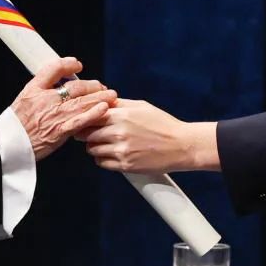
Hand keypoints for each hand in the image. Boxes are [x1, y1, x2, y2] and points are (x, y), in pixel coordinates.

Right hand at [12, 57, 117, 159]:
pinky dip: (94, 113)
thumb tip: (57, 84)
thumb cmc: (15, 126)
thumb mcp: (23, 101)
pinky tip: (105, 109)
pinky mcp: (59, 131)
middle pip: (74, 86)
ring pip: (81, 101)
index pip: (53, 69)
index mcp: (33, 90)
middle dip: (92, 85)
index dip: (68, 64)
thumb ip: (39, 91)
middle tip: (101, 86)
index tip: (78, 64)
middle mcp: (45, 99)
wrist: (7, 146)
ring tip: (111, 95)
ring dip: (99, 97)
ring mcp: (53, 115)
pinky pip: (80, 120)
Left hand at [84, 99, 217, 173]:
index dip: (85, 117)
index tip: (84, 119)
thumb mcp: (141, 106)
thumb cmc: (163, 124)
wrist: (181, 146)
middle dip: (86, 132)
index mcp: (121, 116)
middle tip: (92, 132)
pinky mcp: (125, 166)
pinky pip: (101, 163)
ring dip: (95, 146)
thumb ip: (118, 104)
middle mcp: (118, 133)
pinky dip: (102, 158)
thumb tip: (100, 100)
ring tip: (106, 143)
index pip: (89, 115)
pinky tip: (112, 153)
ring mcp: (121, 151)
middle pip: (85, 133)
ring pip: (91, 149)